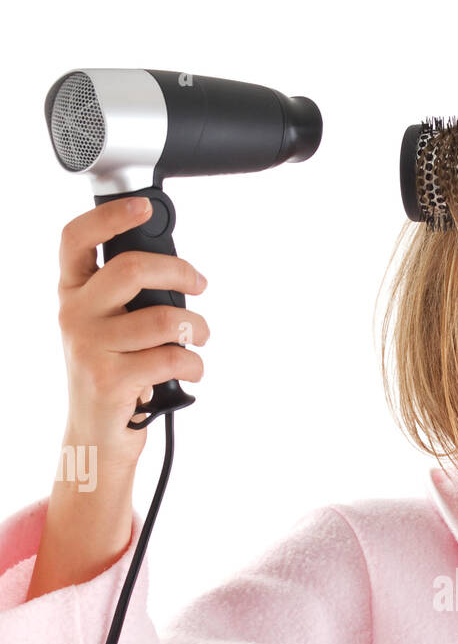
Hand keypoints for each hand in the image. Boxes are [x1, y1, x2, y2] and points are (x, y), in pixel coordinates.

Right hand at [58, 196, 209, 466]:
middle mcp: (74, 315)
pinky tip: (190, 370)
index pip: (75, 239)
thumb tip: (176, 272)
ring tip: (199, 339)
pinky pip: (173, 357)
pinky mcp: (112, 379)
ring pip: (164, 319)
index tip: (144, 207)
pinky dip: (195, 364)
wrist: (97, 436)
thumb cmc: (112, 376)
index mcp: (71, 294)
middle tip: (199, 285)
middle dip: (180, 273)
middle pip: (131, 269)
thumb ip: (123, 298)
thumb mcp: (105, 329)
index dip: (111, 217)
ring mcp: (89, 348)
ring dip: (197, 328)